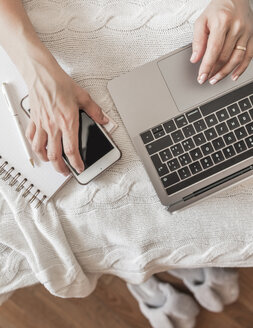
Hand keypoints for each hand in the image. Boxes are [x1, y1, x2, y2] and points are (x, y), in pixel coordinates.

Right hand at [25, 60, 107, 175]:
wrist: (42, 74)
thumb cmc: (60, 83)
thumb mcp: (83, 97)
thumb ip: (95, 111)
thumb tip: (103, 120)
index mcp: (67, 122)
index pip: (71, 150)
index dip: (76, 163)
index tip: (79, 169)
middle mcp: (53, 126)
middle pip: (55, 155)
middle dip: (61, 168)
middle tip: (65, 171)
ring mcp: (42, 124)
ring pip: (40, 149)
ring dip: (46, 160)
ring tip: (52, 162)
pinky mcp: (34, 120)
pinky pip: (31, 137)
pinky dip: (35, 146)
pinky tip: (39, 147)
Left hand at [191, 0, 252, 84]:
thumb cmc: (217, 10)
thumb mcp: (201, 21)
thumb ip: (197, 40)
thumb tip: (195, 59)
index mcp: (222, 22)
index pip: (213, 50)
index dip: (207, 66)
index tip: (201, 77)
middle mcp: (236, 27)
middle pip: (224, 56)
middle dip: (214, 71)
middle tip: (206, 79)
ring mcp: (246, 32)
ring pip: (236, 59)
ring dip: (225, 72)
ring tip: (215, 79)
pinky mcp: (252, 36)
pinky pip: (249, 56)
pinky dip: (241, 68)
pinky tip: (233, 76)